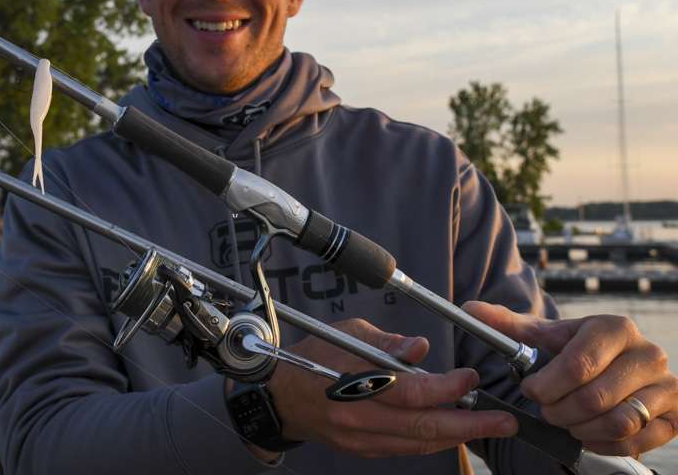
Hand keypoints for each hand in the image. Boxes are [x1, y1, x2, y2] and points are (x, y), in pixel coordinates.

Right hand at [265, 318, 517, 456]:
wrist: (281, 395)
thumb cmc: (314, 355)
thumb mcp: (348, 333)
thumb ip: (388, 344)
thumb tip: (422, 349)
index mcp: (354, 382)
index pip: (410, 392)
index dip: (446, 388)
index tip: (470, 377)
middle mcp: (359, 417)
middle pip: (422, 427)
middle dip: (469, 425)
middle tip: (503, 420)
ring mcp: (360, 439)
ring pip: (418, 444)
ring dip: (456, 436)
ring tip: (487, 426)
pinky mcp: (362, 450)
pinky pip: (405, 449)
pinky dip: (432, 441)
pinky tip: (452, 431)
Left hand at [464, 301, 677, 455]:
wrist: (620, 365)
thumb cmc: (578, 350)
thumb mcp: (547, 335)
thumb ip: (509, 326)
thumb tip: (469, 309)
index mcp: (615, 328)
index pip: (579, 364)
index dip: (547, 385)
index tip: (530, 389)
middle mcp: (648, 354)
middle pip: (594, 397)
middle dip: (558, 410)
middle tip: (545, 409)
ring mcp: (665, 387)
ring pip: (617, 422)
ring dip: (579, 428)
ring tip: (564, 419)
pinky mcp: (674, 416)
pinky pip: (635, 441)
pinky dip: (603, 443)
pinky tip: (585, 432)